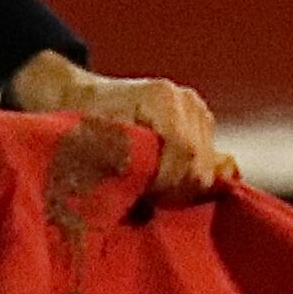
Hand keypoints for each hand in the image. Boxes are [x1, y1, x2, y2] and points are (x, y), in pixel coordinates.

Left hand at [2, 50, 232, 198]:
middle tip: (144, 194)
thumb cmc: (82, 127)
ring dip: (180, 182)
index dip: (167, 183)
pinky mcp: (203, 122)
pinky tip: (165, 178)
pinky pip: (211, 162)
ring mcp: (198, 110)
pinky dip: (187, 176)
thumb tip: (162, 193)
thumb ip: (131, 165)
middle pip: (200, 163)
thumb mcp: (97, 146)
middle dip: (174, 187)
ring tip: (148, 184)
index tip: (143, 195)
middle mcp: (187, 101)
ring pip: (208, 166)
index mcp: (163, 99)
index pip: (186, 153)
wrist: (82, 101)